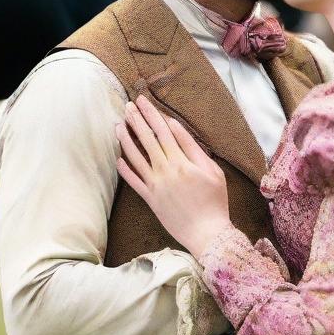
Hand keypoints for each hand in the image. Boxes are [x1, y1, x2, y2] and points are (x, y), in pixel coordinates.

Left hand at [115, 95, 231, 257]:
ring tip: (118, 125)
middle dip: (136, 120)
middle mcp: (165, 171)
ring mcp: (155, 185)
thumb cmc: (215, 202)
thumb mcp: (212, 171)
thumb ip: (193, 149)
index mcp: (182, 162)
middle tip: (128, 106)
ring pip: (136, 157)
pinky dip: (125, 169)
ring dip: (126, 139)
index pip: (163, 131)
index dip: (152, 114)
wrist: (206, 233)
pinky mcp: (150, 199)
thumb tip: (177, 128)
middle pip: (147, 139)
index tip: (143, 101)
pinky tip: (119, 158)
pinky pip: (133, 181)